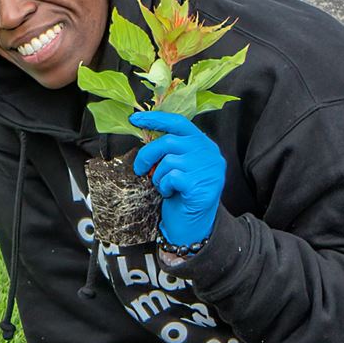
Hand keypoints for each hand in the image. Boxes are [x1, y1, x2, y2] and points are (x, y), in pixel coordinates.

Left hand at [129, 111, 224, 247]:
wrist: (193, 223)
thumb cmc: (182, 193)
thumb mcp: (178, 166)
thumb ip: (170, 149)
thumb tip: (146, 135)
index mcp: (203, 143)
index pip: (178, 122)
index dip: (155, 119)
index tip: (135, 119)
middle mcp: (208, 152)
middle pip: (168, 141)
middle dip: (147, 155)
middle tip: (139, 169)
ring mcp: (207, 168)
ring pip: (168, 161)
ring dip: (158, 176)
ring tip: (163, 186)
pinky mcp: (201, 184)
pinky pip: (171, 177)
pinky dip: (164, 187)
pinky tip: (170, 193)